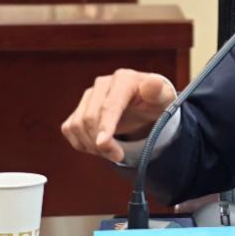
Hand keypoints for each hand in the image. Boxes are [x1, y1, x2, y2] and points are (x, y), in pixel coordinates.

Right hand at [60, 69, 175, 162]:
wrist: (147, 104)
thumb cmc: (156, 101)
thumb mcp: (164, 98)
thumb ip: (158, 91)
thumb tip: (152, 83)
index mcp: (124, 79)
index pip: (109, 105)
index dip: (106, 126)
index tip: (104, 145)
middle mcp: (102, 84)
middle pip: (89, 118)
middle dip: (101, 143)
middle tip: (118, 156)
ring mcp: (88, 96)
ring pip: (77, 125)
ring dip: (91, 146)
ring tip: (111, 152)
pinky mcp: (79, 108)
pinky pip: (70, 129)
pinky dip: (82, 143)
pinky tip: (99, 148)